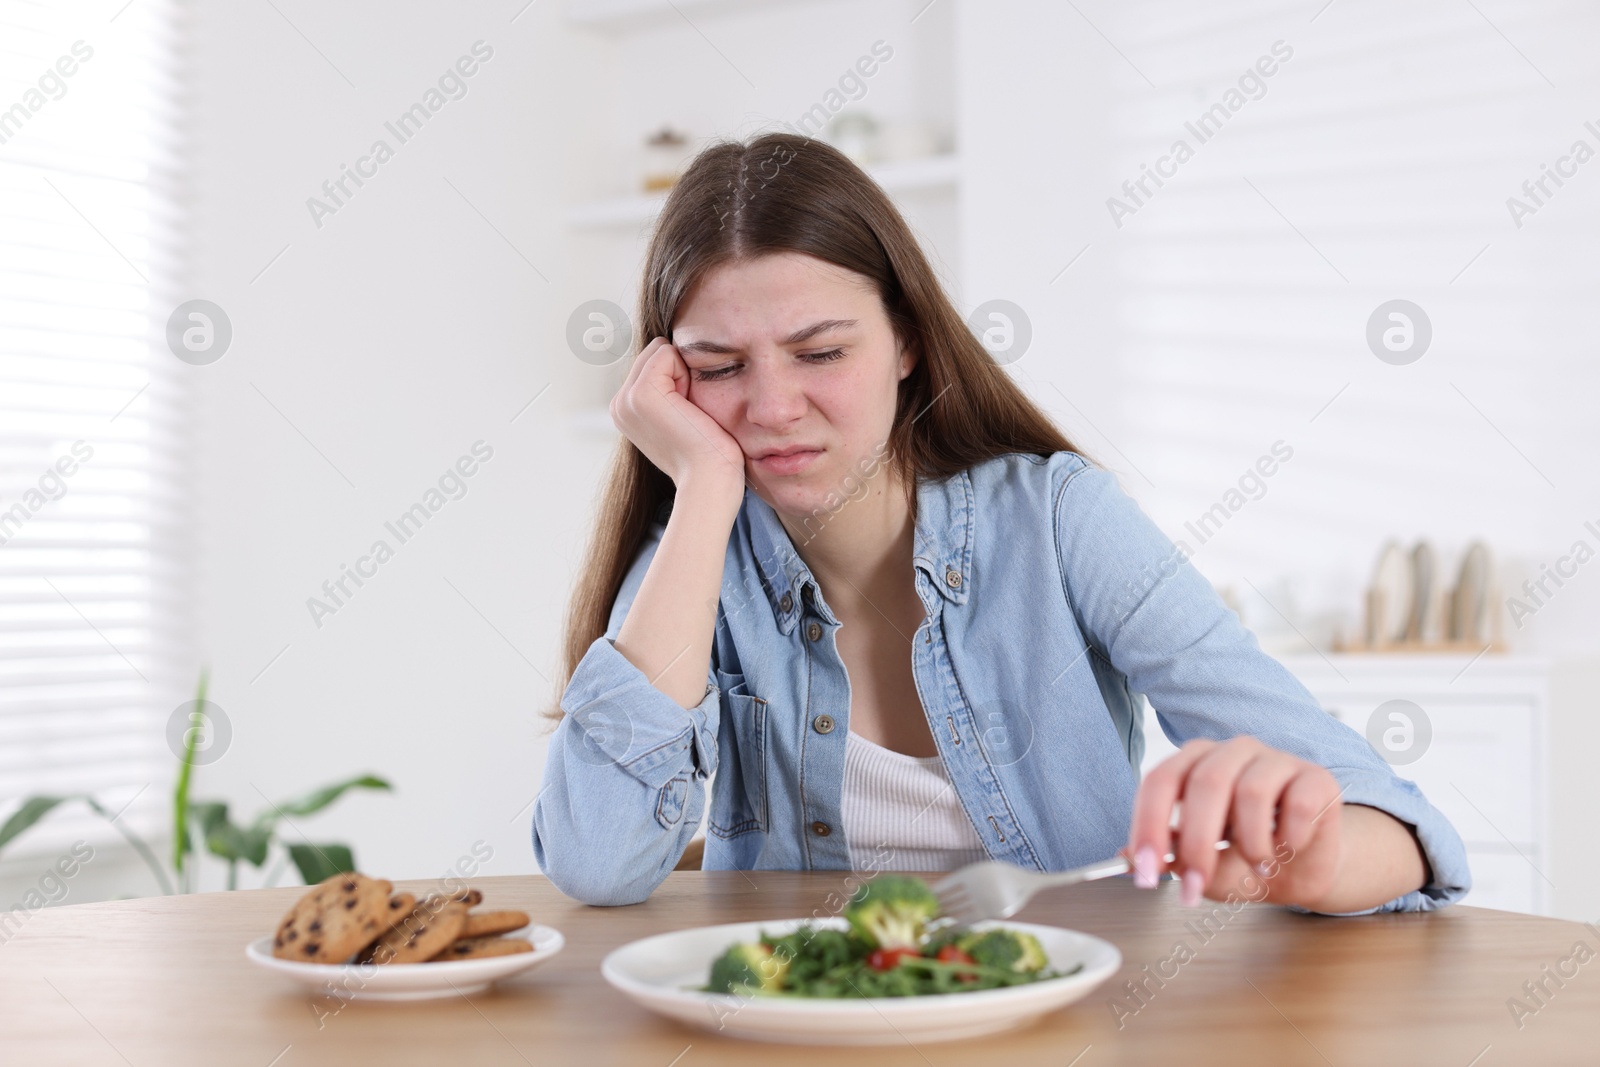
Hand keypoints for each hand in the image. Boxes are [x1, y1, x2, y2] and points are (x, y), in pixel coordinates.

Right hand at [610, 336, 745, 495]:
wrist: (710, 481)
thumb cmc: (709, 455)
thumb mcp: (681, 418)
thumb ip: (670, 391)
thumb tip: (679, 359)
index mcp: (626, 410)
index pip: (654, 361)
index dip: (680, 379)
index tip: (687, 416)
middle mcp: (619, 404)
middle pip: (656, 351)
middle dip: (680, 373)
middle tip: (690, 414)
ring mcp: (626, 399)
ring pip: (661, 350)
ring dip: (684, 375)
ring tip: (689, 413)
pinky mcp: (641, 393)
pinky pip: (667, 352)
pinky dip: (686, 374)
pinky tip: (689, 408)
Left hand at [1124, 736, 1344, 909]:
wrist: (1305, 870)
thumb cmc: (1247, 859)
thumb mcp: (1204, 866)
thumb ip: (1171, 858)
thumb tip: (1129, 860)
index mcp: (1194, 763)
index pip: (1161, 781)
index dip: (1149, 825)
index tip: (1144, 870)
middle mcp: (1231, 752)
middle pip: (1205, 782)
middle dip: (1197, 842)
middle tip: (1195, 886)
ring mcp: (1276, 759)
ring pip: (1251, 791)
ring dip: (1250, 842)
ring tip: (1257, 864)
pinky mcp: (1316, 778)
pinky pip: (1298, 804)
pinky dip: (1290, 838)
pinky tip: (1289, 848)